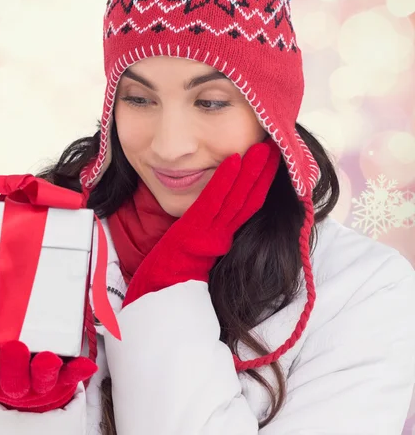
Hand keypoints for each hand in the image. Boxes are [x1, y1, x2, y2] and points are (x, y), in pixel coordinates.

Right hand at [0, 341, 97, 411]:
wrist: (30, 390)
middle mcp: (16, 384)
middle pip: (13, 381)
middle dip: (13, 367)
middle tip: (13, 347)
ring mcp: (40, 383)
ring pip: (41, 380)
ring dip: (43, 370)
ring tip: (44, 357)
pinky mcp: (62, 378)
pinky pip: (71, 376)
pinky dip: (78, 371)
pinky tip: (86, 365)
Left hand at [123, 138, 280, 306]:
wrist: (161, 295)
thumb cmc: (173, 271)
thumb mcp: (194, 247)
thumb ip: (206, 231)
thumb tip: (213, 211)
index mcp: (223, 236)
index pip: (248, 205)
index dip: (262, 182)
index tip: (271, 159)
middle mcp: (222, 233)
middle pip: (249, 198)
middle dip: (264, 172)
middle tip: (277, 145)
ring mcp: (210, 231)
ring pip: (236, 197)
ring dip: (251, 170)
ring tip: (263, 146)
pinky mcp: (195, 230)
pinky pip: (212, 200)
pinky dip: (224, 179)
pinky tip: (233, 159)